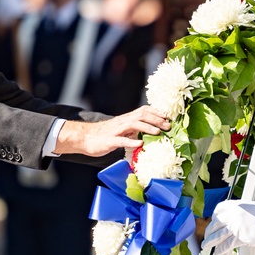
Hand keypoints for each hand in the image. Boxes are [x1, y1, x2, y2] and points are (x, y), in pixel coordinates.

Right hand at [54, 106, 169, 157]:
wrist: (84, 138)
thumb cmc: (105, 136)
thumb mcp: (122, 131)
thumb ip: (133, 130)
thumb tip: (148, 132)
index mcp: (126, 119)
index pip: (144, 111)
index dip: (156, 112)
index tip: (169, 116)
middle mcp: (122, 122)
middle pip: (141, 115)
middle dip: (156, 119)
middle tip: (168, 125)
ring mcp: (116, 130)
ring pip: (133, 124)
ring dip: (147, 127)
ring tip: (158, 132)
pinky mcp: (110, 140)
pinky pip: (121, 140)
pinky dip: (131, 140)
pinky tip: (140, 143)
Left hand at [201, 200, 254, 254]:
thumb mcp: (250, 208)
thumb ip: (239, 213)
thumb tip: (232, 219)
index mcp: (236, 205)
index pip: (218, 210)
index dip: (214, 217)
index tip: (212, 222)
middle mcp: (233, 214)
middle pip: (216, 223)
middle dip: (209, 231)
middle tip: (206, 236)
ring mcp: (236, 225)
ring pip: (218, 234)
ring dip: (210, 241)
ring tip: (206, 245)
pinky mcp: (240, 236)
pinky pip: (228, 244)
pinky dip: (221, 249)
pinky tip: (217, 252)